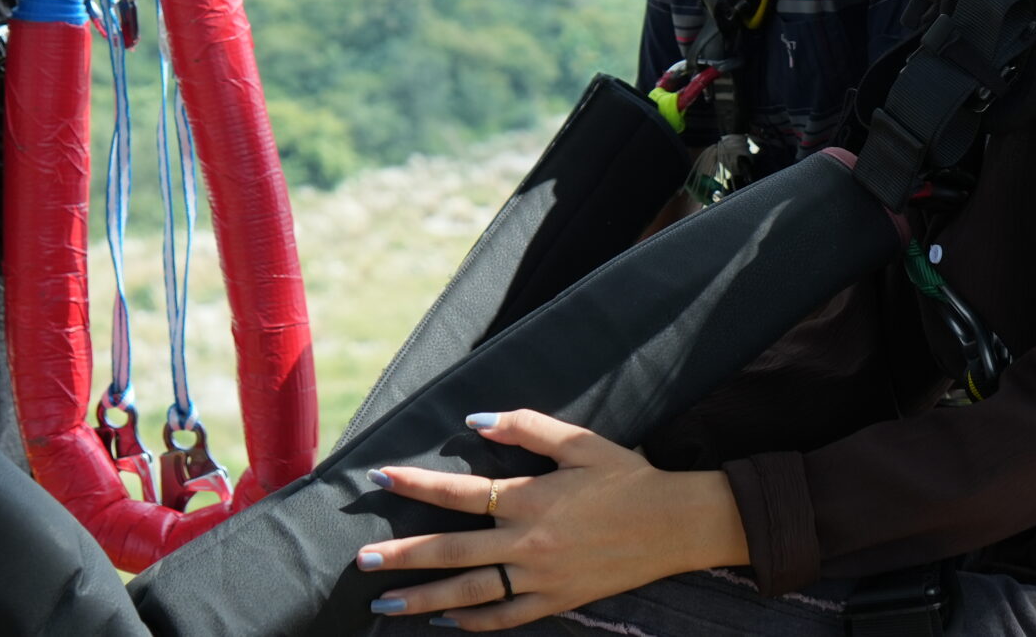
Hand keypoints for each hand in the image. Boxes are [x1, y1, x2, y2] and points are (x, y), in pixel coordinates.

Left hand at [356, 410, 748, 628]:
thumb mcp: (580, 442)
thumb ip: (525, 427)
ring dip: (425, 599)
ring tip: (384, 603)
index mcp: (532, 497)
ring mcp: (542, 577)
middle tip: (361, 561)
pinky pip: (506, 617)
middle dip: (403, 556)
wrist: (675, 525)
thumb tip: (476, 419)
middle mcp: (529, 542)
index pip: (461, 492)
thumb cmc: (627, 476)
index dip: (418, 483)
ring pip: (471, 592)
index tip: (380, 477)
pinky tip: (444, 623)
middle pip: (454, 550)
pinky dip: (472, 623)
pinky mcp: (557, 601)